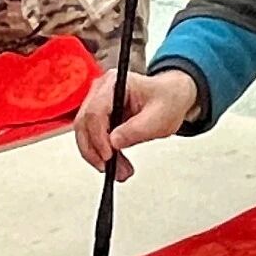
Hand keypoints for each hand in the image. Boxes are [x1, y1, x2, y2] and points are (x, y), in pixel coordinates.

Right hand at [74, 68, 199, 180]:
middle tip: (111, 168)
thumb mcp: (159, 117)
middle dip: (95, 151)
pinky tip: (116, 166)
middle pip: (84, 123)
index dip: (98, 136)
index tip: (108, 155)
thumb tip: (114, 142)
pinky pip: (93, 139)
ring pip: (86, 134)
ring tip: (120, 171)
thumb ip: (136, 130)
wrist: (171, 98)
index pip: (95, 110)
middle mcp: (101, 91)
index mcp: (115, 83)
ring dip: (98, 157)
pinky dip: (102, 155)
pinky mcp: (100, 118)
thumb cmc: (167, 99)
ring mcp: (99, 104)